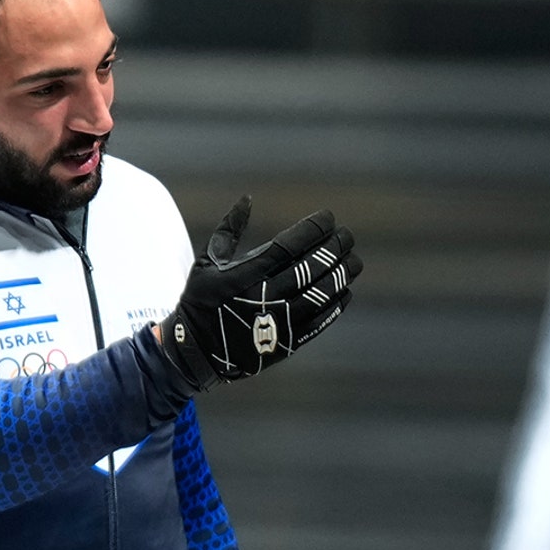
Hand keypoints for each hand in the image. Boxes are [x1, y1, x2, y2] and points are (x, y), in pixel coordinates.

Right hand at [159, 195, 359, 389]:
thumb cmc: (201, 301)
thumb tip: (248, 198)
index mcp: (246, 275)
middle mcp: (265, 297)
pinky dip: (336, 304)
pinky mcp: (287, 343)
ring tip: (353, 260)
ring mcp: (278, 322)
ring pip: (322, 293)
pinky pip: (321, 320)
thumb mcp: (206, 262)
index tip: (328, 217)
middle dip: (335, 247)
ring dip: (343, 274)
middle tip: (347, 235)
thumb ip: (228, 229)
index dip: (313, 229)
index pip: (289, 245)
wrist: (195, 351)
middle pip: (311, 267)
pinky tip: (344, 289)